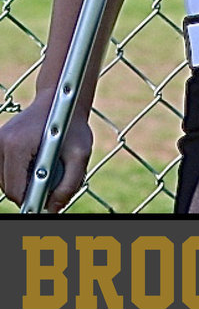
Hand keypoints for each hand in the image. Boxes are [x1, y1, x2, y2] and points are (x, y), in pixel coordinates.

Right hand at [0, 93, 91, 212]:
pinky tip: (35, 163)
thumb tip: (53, 209)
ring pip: (5, 180)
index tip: (44, 202)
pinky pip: (5, 170)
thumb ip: (69, 185)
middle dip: (29, 190)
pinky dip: (19, 173)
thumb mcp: (80, 153)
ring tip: (44, 168)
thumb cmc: (72, 124)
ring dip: (24, 181)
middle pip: (9, 187)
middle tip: (50, 180)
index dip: (32, 200)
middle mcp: (3, 141)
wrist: (62, 98)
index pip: (16, 190)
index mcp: (18, 145)